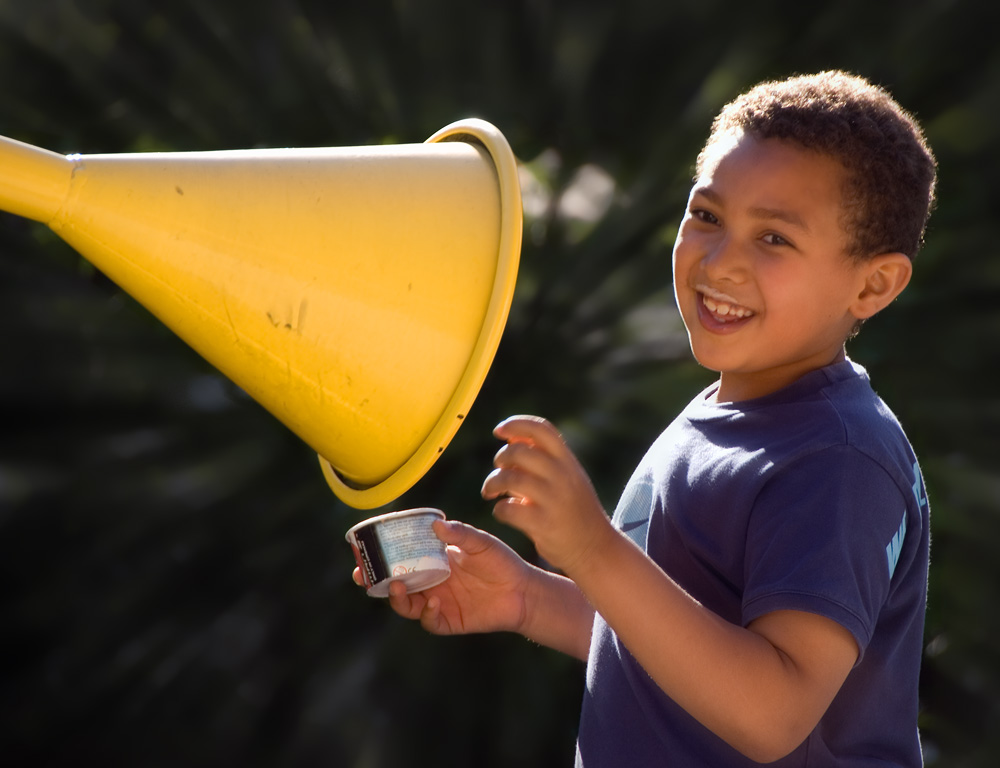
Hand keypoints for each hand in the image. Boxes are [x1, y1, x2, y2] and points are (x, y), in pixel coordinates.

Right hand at [353, 519, 533, 635]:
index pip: (400, 558)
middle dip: (375, 580)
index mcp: (433, 561)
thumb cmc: (501, 562)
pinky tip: (435, 602)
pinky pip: (430, 621)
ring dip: (397, 598)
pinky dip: (427, 614)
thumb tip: (436, 523)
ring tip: (398, 586)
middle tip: (362, 574)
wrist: (523, 590)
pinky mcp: (449, 621)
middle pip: (394, 584)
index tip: (363, 549)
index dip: (381, 556)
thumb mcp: (481, 542)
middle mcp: (430, 582)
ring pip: (407, 605)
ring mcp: (438, 603)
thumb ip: (460, 534)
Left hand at [481, 415, 613, 577]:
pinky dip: (500, 509)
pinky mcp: (544, 524)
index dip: (516, 425)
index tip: (499, 431)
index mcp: (568, 462)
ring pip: (510, 479)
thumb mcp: (567, 478)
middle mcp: (563, 476)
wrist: (596, 549)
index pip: (542, 429)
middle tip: (498, 470)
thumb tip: (512, 438)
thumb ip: (543, 459)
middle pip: (520, 451)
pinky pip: (509, 509)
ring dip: (492, 483)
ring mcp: (554, 500)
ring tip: (490, 492)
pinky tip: (503, 512)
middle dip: (501, 458)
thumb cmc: (574, 510)